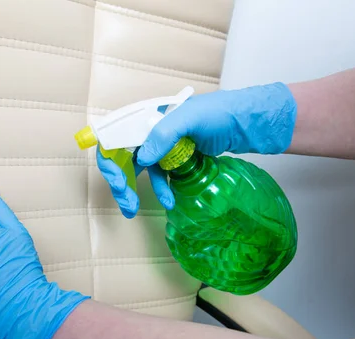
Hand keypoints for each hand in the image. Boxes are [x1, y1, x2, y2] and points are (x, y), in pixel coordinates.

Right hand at [99, 82, 296, 216]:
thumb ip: (163, 135)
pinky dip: (161, 191)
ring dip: (133, 191)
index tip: (119, 180)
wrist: (244, 122)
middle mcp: (148, 131)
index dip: (110, 159)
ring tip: (133, 209)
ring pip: (139, 171)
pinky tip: (169, 202)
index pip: (115, 137)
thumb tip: (142, 159)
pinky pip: (160, 177)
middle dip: (119, 181)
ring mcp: (161, 146)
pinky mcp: (175, 160)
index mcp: (145, 117)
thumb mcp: (189, 119)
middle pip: (122, 157)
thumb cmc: (218, 113)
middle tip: (125, 200)